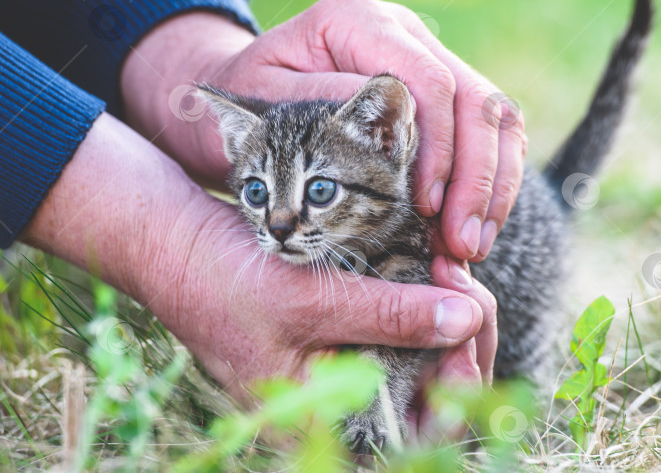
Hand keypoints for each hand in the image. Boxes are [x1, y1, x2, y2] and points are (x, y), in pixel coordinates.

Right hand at [22, 113, 496, 430]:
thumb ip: (385, 314)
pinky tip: (435, 261)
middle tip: (465, 280)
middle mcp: (340, 398)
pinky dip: (429, 293)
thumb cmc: (220, 281)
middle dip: (463, 338)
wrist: (174, 241)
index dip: (458, 387)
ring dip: (451, 310)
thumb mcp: (304, 301)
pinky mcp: (349, 321)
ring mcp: (346, 358)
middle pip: (433, 391)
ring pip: (426, 353)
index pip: (415, 434)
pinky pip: (406, 320)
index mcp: (322, 418)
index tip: (470, 322)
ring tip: (449, 262)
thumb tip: (466, 318)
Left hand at [121, 0, 526, 261]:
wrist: (248, 89)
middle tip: (463, 243)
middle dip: (476, 178)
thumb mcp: (264, 102)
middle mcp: (403, 32)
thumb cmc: (249, 96)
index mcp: (358, 21)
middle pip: (475, 99)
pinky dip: (492, 184)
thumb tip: (392, 112)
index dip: (438, 149)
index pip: (428, 82)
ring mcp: (427, 59)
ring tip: (472, 246)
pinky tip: (477, 226)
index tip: (426, 207)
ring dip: (493, 187)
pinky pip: (491, 133)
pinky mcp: (440, 95)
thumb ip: (321, 103)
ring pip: (497, 117)